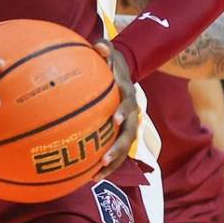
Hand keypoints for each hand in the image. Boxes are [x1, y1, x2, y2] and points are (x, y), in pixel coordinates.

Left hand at [92, 40, 138, 179]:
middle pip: (129, 133)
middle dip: (118, 147)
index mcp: (128, 93)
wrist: (124, 69)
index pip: (128, 103)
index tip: (113, 119)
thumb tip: (98, 46)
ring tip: (97, 176)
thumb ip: (104, 48)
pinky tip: (92, 176)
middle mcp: (131, 112)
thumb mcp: (109, 50)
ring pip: (125, 148)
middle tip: (104, 158)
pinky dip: (108, 165)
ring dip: (113, 163)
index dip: (122, 111)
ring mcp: (128, 124)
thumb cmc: (111, 60)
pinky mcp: (121, 132)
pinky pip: (117, 152)